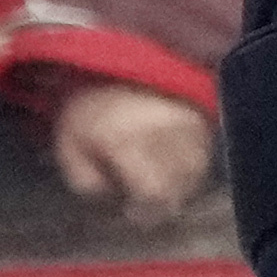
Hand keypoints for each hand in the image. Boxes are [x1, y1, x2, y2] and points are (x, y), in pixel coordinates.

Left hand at [47, 81, 215, 215]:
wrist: (111, 62)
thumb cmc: (85, 109)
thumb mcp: (69, 147)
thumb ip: (85, 180)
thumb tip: (112, 197)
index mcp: (128, 141)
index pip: (154, 190)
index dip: (147, 211)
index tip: (134, 213)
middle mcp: (165, 132)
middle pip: (181, 183)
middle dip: (166, 201)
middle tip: (150, 203)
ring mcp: (188, 121)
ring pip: (199, 168)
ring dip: (183, 184)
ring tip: (164, 186)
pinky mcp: (201, 112)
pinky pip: (207, 149)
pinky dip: (194, 165)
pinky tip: (177, 167)